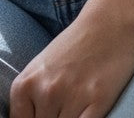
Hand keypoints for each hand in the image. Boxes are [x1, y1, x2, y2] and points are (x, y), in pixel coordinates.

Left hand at [9, 16, 133, 117]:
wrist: (108, 24)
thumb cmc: (73, 47)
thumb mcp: (40, 70)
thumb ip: (31, 100)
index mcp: (25, 84)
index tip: (44, 114)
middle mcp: (45, 91)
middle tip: (63, 104)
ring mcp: (71, 97)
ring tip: (76, 104)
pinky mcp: (97, 101)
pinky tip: (87, 111)